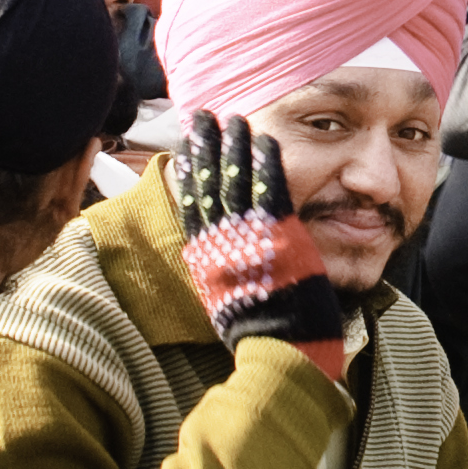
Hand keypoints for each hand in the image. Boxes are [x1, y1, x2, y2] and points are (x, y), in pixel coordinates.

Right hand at [171, 113, 349, 375]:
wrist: (282, 349)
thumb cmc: (260, 331)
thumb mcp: (226, 300)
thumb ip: (220, 272)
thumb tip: (215, 258)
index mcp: (207, 259)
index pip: (193, 206)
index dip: (188, 174)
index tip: (185, 148)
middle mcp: (223, 244)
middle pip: (209, 185)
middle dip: (205, 148)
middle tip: (203, 119)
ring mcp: (251, 237)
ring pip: (237, 180)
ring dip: (234, 146)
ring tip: (234, 119)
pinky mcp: (282, 235)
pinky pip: (271, 190)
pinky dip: (266, 163)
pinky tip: (265, 140)